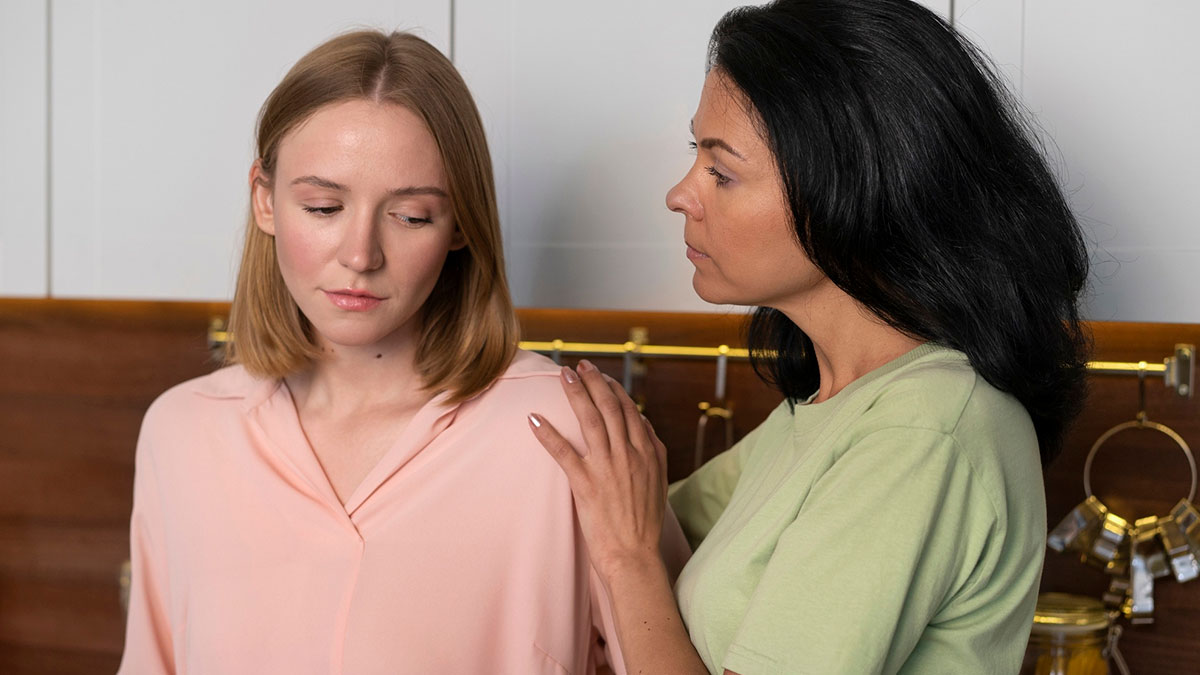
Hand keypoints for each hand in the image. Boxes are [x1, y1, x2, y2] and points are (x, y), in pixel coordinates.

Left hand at [528, 360, 668, 580]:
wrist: (635, 556)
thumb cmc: (644, 524)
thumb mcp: (659, 482)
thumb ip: (653, 452)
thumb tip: (645, 425)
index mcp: (647, 453)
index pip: (630, 411)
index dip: (614, 390)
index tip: (602, 376)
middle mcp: (628, 455)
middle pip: (610, 407)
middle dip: (594, 381)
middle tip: (581, 364)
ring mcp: (607, 468)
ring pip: (590, 420)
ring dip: (576, 394)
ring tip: (563, 375)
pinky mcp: (586, 484)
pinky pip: (564, 453)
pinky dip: (548, 434)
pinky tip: (534, 419)